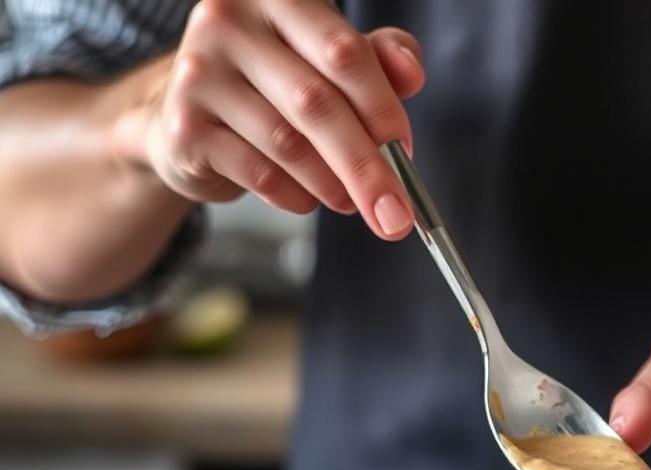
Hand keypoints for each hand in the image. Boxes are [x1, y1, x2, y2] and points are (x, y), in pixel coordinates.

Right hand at [114, 0, 423, 237]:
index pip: (344, 52)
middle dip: (367, 168)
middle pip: (318, 105)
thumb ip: (376, 58)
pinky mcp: (185, 128)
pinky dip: (296, 196)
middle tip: (395, 213)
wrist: (189, 115)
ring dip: (333, 185)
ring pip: (289, 144)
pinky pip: (260, 174)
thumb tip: (411, 73)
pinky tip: (307, 198)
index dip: (382, 109)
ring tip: (349, 200)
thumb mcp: (326, 60)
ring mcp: (200, 73)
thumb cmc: (272, 83)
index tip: (406, 154)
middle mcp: (230, 22)